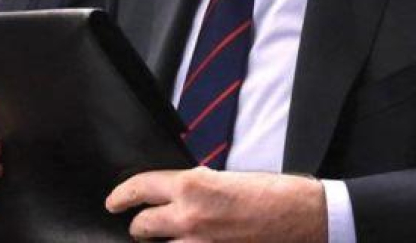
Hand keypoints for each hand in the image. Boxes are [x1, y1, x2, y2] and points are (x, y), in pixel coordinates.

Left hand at [105, 167, 326, 242]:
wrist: (302, 217)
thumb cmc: (269, 195)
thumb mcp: (223, 180)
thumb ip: (193, 188)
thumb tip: (171, 196)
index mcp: (193, 186)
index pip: (140, 188)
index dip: (121, 196)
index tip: (113, 202)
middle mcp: (190, 216)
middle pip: (141, 226)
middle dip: (140, 227)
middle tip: (143, 227)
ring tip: (168, 240)